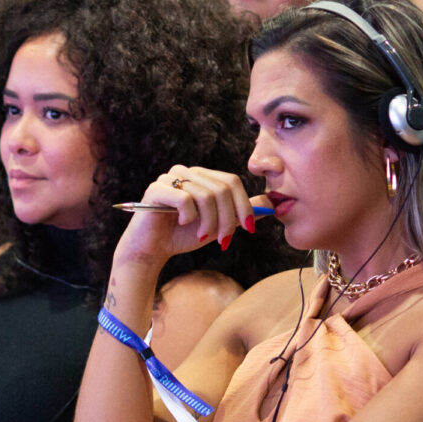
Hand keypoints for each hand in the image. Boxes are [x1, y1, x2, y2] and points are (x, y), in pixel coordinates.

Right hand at [116, 165, 269, 264]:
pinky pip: (184, 199)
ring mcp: (170, 178)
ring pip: (206, 196)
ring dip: (210, 222)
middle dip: (227, 219)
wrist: (152, 249)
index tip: (248, 229)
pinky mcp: (156, 189)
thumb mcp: (218, 225)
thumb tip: (270, 205)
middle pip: (222, 189)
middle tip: (224, 240)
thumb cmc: (183, 235)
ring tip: (203, 236)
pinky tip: (181, 224)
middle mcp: (187, 172)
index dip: (244, 205)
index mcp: (202, 176)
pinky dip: (189, 217)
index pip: (232, 181)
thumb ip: (240, 213)